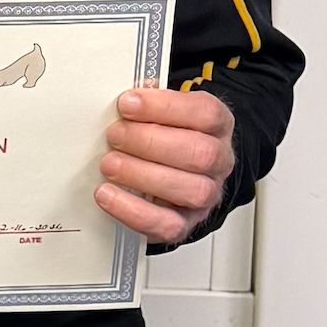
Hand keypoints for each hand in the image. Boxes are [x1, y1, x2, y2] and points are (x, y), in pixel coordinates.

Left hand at [93, 86, 235, 246]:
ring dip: (142, 175)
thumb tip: (123, 101)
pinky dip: (133, 211)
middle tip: (114, 136)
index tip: (127, 104)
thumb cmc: (164, 139)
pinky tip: (108, 195)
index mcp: (216, 126)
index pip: (205, 113)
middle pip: (200, 152)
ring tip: (110, 164)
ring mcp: (205, 195)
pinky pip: (168, 225)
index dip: (165, 107)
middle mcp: (218, 161)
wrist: (173, 175)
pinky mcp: (184, 223)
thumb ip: (147, 106)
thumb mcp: (160, 114)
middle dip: (150, 142)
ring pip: (191, 190)